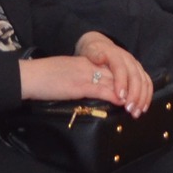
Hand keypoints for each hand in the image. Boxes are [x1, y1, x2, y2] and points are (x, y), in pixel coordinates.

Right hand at [19, 52, 143, 111]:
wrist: (29, 76)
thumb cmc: (45, 79)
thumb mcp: (68, 77)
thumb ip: (82, 82)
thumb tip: (93, 94)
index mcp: (87, 63)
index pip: (114, 70)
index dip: (128, 82)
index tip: (137, 94)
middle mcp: (89, 66)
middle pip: (119, 75)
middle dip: (133, 90)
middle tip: (142, 105)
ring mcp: (85, 74)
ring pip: (114, 82)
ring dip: (128, 96)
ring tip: (137, 109)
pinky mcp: (79, 84)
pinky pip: (101, 89)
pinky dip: (114, 96)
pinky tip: (123, 104)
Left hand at [75, 31, 153, 114]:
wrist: (101, 45)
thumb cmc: (94, 52)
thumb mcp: (90, 51)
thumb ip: (94, 55)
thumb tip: (100, 59)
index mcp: (115, 55)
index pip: (120, 68)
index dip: (121, 82)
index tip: (120, 97)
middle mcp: (128, 59)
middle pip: (135, 77)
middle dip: (134, 95)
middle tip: (129, 110)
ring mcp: (136, 65)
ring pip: (144, 81)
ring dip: (142, 98)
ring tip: (136, 113)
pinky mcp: (140, 71)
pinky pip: (148, 83)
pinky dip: (147, 96)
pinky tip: (143, 108)